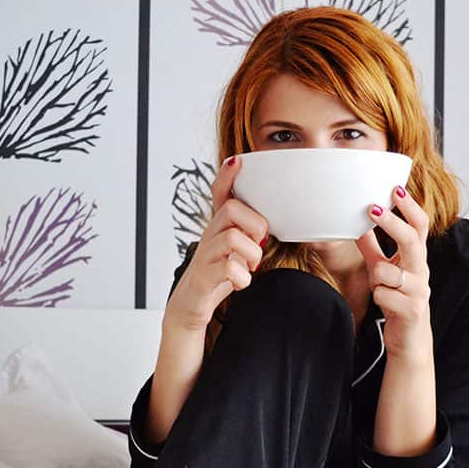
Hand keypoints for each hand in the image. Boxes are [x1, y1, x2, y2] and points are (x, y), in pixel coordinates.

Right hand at [164, 156, 268, 334]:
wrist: (191, 306)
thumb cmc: (219, 276)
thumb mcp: (237, 251)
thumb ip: (252, 235)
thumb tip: (277, 224)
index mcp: (219, 227)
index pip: (219, 194)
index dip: (227, 177)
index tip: (237, 161)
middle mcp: (209, 236)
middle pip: (230, 209)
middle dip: (254, 222)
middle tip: (261, 241)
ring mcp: (204, 256)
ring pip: (230, 237)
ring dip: (252, 253)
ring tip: (252, 266)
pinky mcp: (203, 277)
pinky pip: (227, 268)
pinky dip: (242, 278)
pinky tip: (241, 283)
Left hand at [356, 185, 431, 363]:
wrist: (409, 338)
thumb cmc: (397, 300)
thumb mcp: (382, 270)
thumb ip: (373, 249)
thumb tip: (358, 225)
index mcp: (416, 258)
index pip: (419, 226)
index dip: (410, 208)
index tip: (396, 189)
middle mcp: (421, 271)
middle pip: (412, 241)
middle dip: (392, 223)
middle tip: (373, 208)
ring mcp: (419, 291)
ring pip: (389, 272)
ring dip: (377, 276)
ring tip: (378, 285)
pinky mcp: (412, 310)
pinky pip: (384, 295)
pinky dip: (378, 297)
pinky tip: (384, 304)